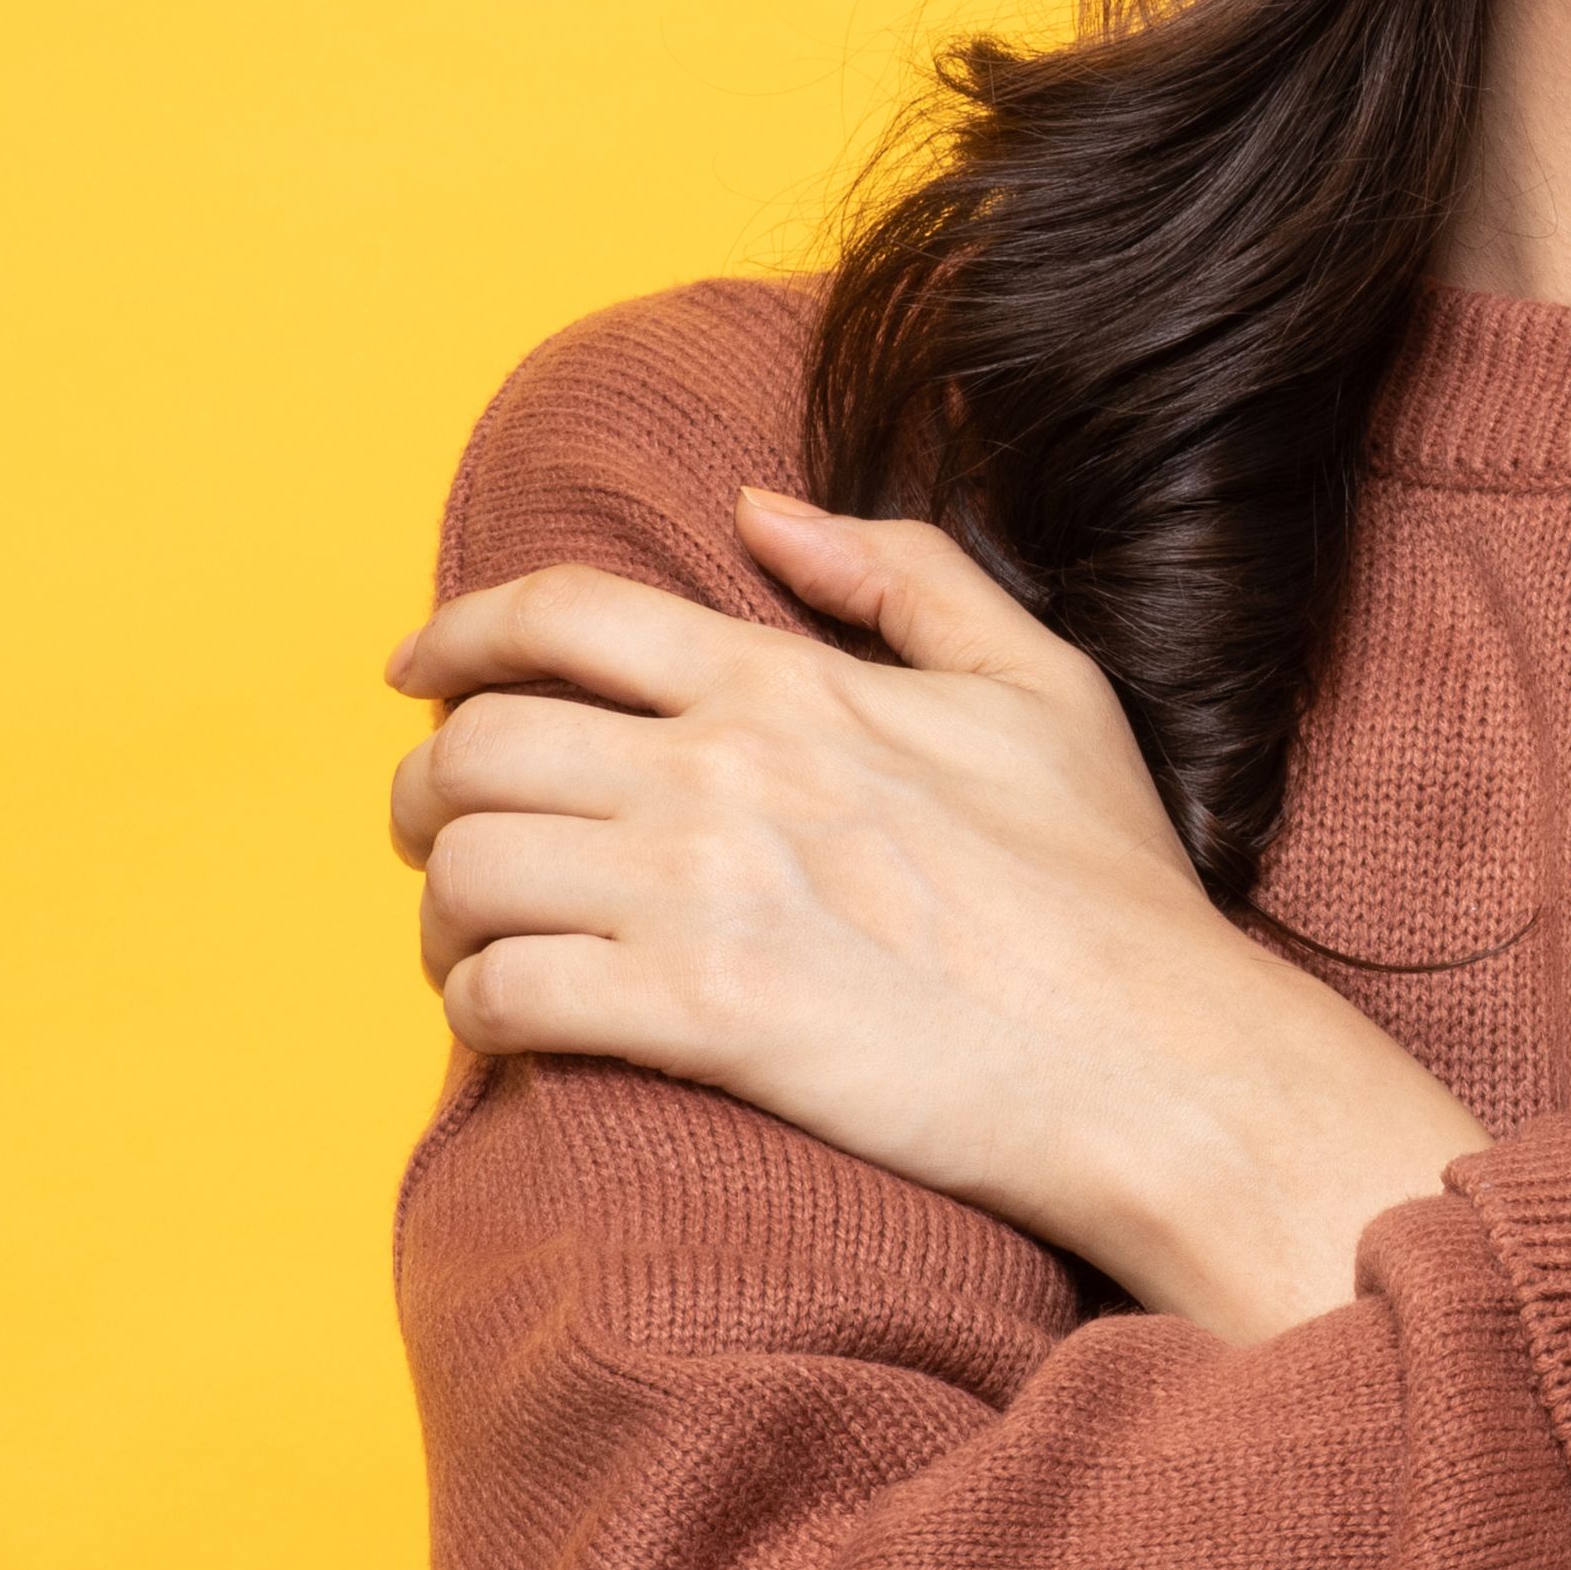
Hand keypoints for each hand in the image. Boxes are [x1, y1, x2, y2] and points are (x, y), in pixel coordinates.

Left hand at [388, 495, 1489, 1339]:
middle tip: (433, 831)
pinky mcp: (698, 1018)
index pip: (560, 614)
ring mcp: (703, 894)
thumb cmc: (1109, 889)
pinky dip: (477, 1007)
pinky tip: (509, 1021)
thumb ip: (904, 574)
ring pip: (468, 868)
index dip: (457, 632)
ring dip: (440, 908)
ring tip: (470, 939)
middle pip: (477, 744)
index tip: (415, 669)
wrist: (1155, 1062)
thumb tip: (764, 507)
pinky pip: (505, 994)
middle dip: (421, 787)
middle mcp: (722, 771)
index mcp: (789, 682)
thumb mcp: (1042, 685)